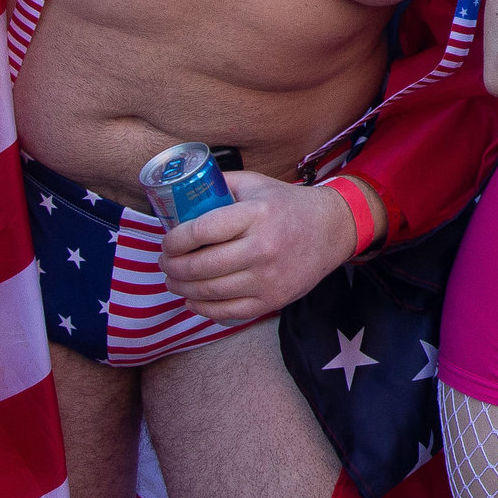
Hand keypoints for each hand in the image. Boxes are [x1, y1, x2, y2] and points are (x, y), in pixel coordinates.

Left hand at [160, 172, 355, 322]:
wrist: (332, 229)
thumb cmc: (287, 205)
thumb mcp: (256, 184)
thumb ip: (220, 185)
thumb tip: (179, 194)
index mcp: (257, 214)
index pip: (200, 231)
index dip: (173, 240)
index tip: (167, 241)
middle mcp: (263, 247)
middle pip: (199, 266)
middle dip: (171, 266)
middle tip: (165, 262)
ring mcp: (268, 278)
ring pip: (208, 291)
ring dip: (180, 288)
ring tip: (173, 280)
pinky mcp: (272, 300)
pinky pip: (225, 312)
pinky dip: (201, 308)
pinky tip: (192, 299)